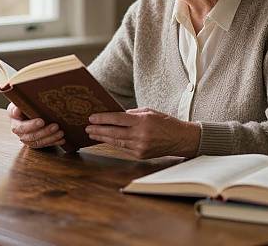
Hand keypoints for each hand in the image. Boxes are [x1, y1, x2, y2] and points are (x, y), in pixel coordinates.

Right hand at [7, 102, 65, 148]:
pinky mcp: (38, 142)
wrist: (27, 110)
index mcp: (15, 123)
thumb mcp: (18, 103)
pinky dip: (55, 142)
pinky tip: (62, 140)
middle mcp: (21, 134)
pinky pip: (46, 145)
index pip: (22, 128)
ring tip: (61, 133)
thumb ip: (17, 106)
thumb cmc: (24, 105)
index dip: (31, 126)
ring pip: (39, 142)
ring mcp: (29, 140)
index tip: (42, 121)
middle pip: (32, 136)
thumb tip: (16, 110)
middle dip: (45, 132)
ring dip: (51, 138)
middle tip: (55, 126)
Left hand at [85, 107, 200, 158]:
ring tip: (92, 134)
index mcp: (142, 121)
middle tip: (87, 127)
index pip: (118, 119)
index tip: (92, 117)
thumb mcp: (149, 111)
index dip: (103, 119)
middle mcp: (140, 135)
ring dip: (103, 138)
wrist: (180, 138)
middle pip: (114, 132)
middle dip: (99, 130)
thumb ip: (132, 113)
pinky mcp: (141, 155)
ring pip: (116, 142)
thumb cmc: (165, 122)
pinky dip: (114, 144)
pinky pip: (123, 149)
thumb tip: (116, 115)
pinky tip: (106, 140)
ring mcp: (140, 147)